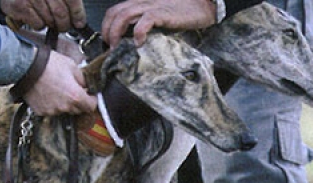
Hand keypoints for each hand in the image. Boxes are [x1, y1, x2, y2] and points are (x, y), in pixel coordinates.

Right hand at [0, 0, 86, 31]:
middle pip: (61, 13)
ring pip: (49, 20)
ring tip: (46, 18)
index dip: (77, 13)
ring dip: (50, 23)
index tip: (80, 23)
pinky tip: (35, 18)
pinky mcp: (21, 6)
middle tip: (63, 26)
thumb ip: (65, 2)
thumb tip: (77, 19)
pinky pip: (38, 24)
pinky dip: (39, 25)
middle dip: (64, 24)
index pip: (72, 0)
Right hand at [22, 51, 96, 115]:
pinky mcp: (41, 112)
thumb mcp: (72, 66)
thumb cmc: (49, 64)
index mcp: (75, 96)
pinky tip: (47, 93)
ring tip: (57, 90)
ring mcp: (52, 111)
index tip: (90, 95)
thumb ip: (82, 79)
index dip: (92, 100)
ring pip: (63, 110)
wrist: (27, 67)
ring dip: (64, 103)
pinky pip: (50, 110)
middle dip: (78, 101)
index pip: (91, 107)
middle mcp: (64, 107)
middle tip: (72, 90)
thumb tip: (86, 86)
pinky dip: (51, 104)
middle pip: (77, 110)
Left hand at [102, 0, 216, 46]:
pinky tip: (138, 44)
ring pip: (123, 16)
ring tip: (117, 48)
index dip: (106, 26)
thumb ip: (144, 23)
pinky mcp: (163, 13)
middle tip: (109, 48)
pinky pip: (144, 21)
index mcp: (140, 1)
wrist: (205, 5)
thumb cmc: (183, 12)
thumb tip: (132, 42)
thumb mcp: (158, 16)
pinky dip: (138, 33)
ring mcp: (152, 5)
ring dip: (115, 34)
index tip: (108, 42)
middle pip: (114, 13)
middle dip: (106, 31)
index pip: (115, 10)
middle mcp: (143, 1)